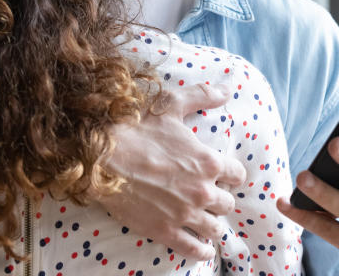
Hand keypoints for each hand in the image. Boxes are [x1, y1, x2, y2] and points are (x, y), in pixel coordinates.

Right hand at [97, 83, 246, 261]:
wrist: (101, 157)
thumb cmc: (136, 128)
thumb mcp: (170, 105)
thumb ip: (202, 96)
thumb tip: (226, 89)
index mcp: (207, 161)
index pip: (237, 175)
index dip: (230, 173)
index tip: (222, 174)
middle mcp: (202, 190)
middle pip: (227, 203)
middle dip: (220, 198)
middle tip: (209, 196)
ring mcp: (185, 213)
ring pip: (215, 228)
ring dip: (212, 223)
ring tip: (206, 220)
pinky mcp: (166, 231)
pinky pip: (195, 249)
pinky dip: (201, 249)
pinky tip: (202, 247)